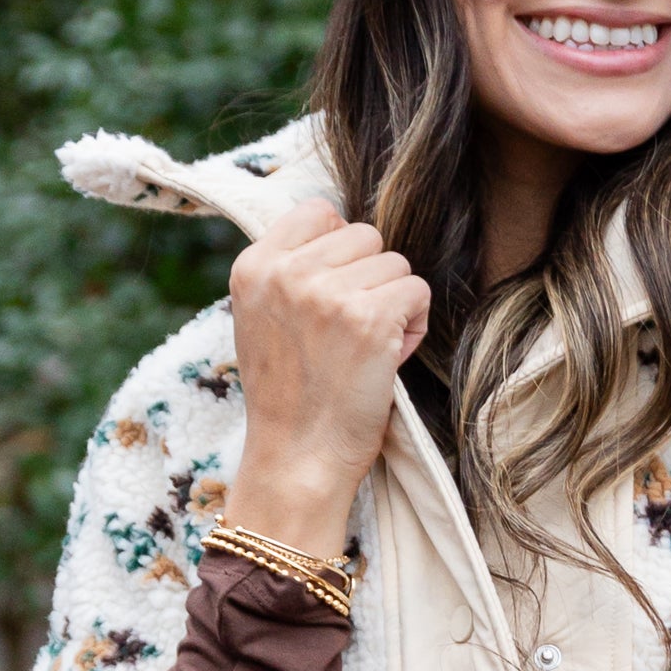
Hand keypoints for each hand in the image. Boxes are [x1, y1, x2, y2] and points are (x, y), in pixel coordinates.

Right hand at [226, 201, 432, 561]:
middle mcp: (286, 272)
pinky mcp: (368, 317)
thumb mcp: (263, 319)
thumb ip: (288, 272)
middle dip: (370, 279)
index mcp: (253, 266)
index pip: (318, 211)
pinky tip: (389, 356)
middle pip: (364, 235)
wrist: (296, 459)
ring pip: (395, 262)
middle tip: (352, 332)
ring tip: (367, 348)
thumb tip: (339, 230)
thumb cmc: (289, 397)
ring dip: (394, 302)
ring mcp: (326, 293)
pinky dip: (415, 324)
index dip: (339, 250)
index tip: (333, 296)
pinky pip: (417, 290)